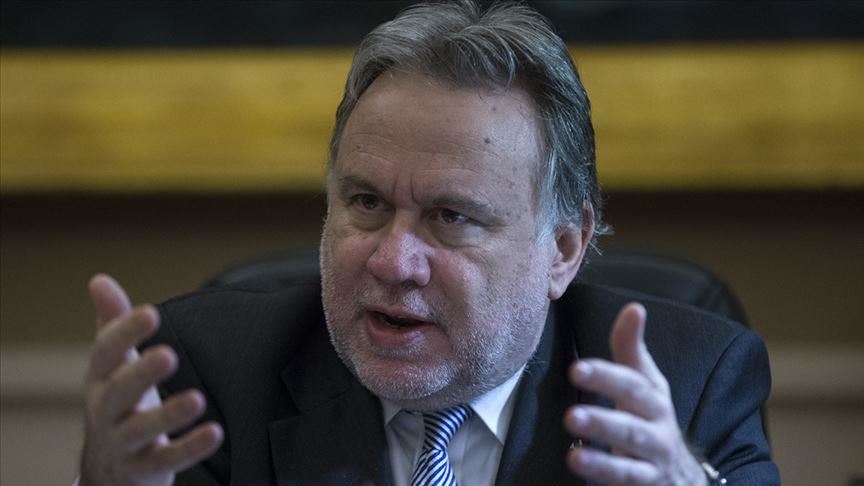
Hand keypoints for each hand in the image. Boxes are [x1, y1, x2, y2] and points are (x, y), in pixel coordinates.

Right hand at [79, 274, 222, 485]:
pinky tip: (215, 433)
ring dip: (168, 415)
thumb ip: (112, 324)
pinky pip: (166, 460)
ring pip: (140, 430)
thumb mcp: (112, 366)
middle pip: (117, 393)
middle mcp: (105, 412)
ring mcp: (122, 444)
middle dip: (140, 373)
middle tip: (169, 354)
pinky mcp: (144, 470)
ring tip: (197, 400)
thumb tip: (99, 279)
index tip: (151, 312)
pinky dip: (189, 448)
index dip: (124, 332)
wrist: (106, 471)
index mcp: (99, 379)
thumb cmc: (118, 403)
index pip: (105, 353)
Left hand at [563, 303, 706, 485]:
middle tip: (571, 409)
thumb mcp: (645, 383)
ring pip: (631, 451)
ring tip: (573, 445)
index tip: (577, 368)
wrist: (682, 473)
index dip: (606, 374)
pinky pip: (627, 478)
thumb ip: (630, 349)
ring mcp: (654, 458)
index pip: (632, 382)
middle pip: (632, 417)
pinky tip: (579, 462)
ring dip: (602, 449)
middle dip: (603, 412)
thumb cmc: (652, 419)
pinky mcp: (647, 483)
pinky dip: (605, 473)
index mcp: (653, 398)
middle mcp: (657, 426)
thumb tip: (633, 308)